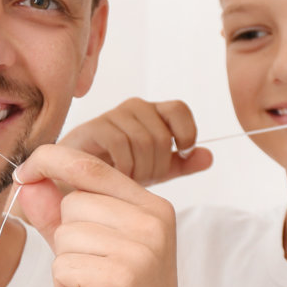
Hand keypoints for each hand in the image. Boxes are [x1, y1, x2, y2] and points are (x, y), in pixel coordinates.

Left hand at [16, 145, 204, 286]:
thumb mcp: (88, 254)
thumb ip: (59, 217)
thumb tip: (30, 182)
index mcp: (153, 209)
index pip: (91, 166)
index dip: (49, 162)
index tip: (24, 173)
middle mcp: (153, 223)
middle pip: (71, 202)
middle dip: (65, 240)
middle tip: (91, 274)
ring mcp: (141, 250)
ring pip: (64, 234)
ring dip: (66, 269)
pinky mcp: (121, 278)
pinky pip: (62, 266)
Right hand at [57, 98, 214, 186]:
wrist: (77, 178)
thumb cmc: (117, 170)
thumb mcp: (156, 169)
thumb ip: (182, 163)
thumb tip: (209, 157)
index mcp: (153, 112)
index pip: (179, 109)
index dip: (186, 132)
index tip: (181, 153)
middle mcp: (135, 107)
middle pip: (162, 135)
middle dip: (157, 165)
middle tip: (143, 179)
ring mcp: (114, 115)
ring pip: (143, 141)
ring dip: (140, 169)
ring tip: (128, 179)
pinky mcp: (94, 127)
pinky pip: (120, 144)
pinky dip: (123, 167)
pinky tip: (117, 176)